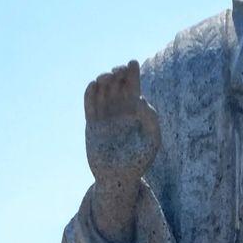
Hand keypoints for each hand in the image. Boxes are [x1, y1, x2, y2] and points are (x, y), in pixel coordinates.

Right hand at [84, 60, 160, 191]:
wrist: (119, 179)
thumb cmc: (139, 161)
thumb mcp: (152, 140)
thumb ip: (152, 120)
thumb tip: (140, 99)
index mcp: (135, 112)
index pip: (133, 87)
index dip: (132, 74)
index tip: (132, 63)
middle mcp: (119, 111)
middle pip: (117, 85)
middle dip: (117, 75)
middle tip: (118, 71)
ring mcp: (104, 117)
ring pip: (102, 92)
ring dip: (104, 81)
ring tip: (108, 77)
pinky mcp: (91, 125)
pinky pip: (89, 105)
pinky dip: (90, 94)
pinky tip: (94, 85)